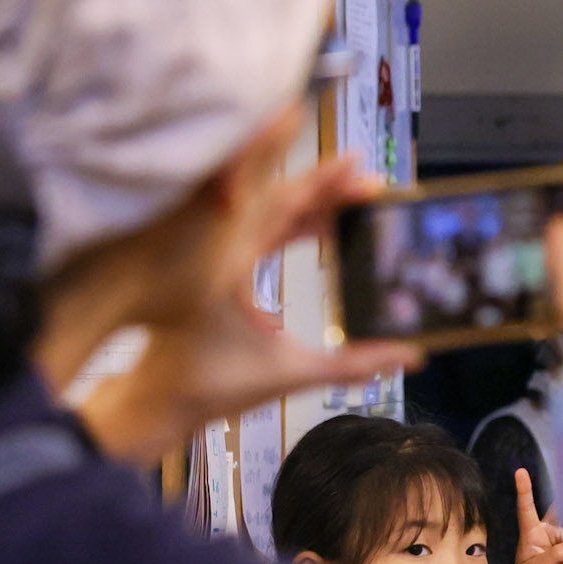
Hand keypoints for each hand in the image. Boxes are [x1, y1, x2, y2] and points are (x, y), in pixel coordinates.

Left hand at [77, 156, 417, 464]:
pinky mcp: (217, 266)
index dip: (324, 182)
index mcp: (231, 263)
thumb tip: (406, 357)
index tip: (357, 164)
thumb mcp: (289, 373)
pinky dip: (293, 222)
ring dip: (313, 204)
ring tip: (354, 204)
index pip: (284, 204)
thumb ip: (353, 366)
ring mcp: (217, 255)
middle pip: (281, 200)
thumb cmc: (208, 384)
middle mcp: (221, 249)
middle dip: (329, 189)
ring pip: (270, 212)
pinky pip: (260, 228)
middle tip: (371, 187)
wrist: (156, 399)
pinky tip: (319, 227)